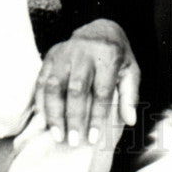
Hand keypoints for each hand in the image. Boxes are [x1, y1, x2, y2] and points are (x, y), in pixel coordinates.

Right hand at [36, 19, 139, 145]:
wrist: (100, 30)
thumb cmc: (117, 56)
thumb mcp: (131, 70)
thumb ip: (131, 95)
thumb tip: (130, 121)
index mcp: (108, 56)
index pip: (101, 90)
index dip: (97, 116)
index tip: (92, 138)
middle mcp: (85, 53)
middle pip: (76, 89)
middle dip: (73, 118)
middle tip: (73, 142)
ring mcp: (65, 53)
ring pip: (54, 85)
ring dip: (54, 113)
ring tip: (57, 135)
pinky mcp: (51, 56)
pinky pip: (41, 81)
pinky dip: (41, 102)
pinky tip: (44, 121)